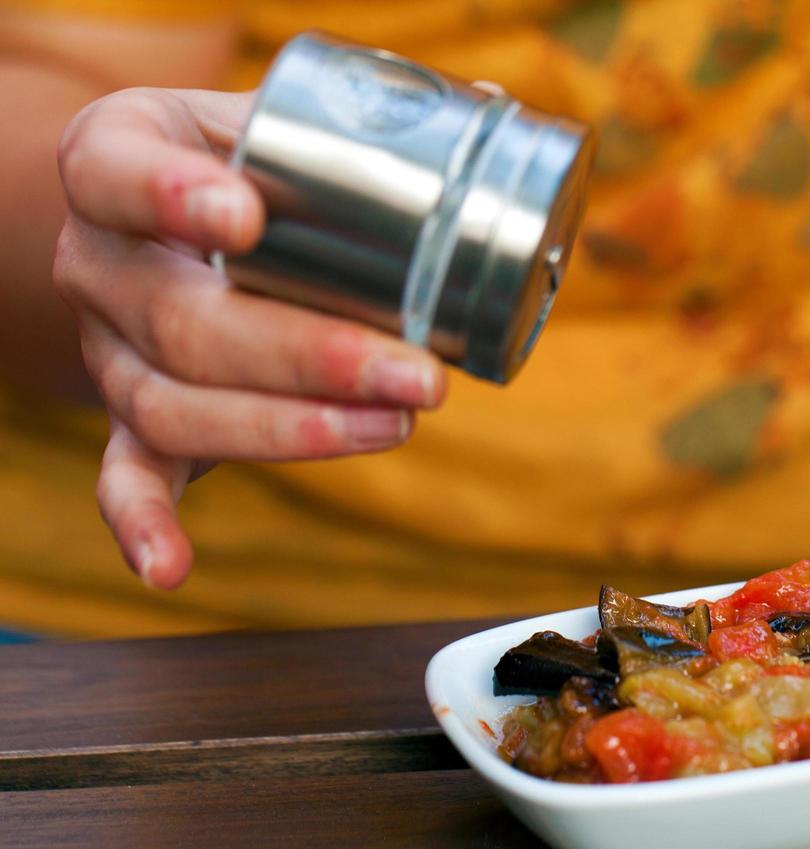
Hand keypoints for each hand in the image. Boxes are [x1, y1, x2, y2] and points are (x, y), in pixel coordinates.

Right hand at [53, 87, 446, 588]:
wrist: (172, 215)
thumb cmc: (246, 160)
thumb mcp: (275, 117)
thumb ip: (364, 119)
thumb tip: (498, 106)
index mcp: (116, 158)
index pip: (113, 172)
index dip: (169, 194)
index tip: (245, 217)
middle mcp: (99, 260)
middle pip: (178, 320)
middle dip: (309, 356)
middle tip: (414, 375)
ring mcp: (111, 347)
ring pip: (168, 406)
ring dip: (290, 430)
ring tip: (394, 428)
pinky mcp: (133, 417)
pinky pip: (127, 474)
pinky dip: (146, 523)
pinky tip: (172, 569)